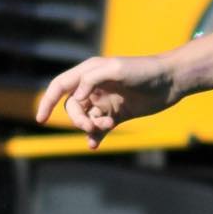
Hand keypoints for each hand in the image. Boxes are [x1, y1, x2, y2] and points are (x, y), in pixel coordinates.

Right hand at [35, 54, 176, 149]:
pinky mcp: (118, 115)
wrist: (171, 80)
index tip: (41, 119)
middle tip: (93, 124)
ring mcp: (105, 102)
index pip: (60, 86)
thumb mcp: (116, 69)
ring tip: (106, 126)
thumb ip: (92, 79)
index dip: (47, 101)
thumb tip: (76, 96)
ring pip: (86, 119)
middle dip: (78, 118)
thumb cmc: (144, 70)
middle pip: (72, 107)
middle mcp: (94, 87)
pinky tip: (95, 144)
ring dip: (90, 127)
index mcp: (89, 72)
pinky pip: (99, 129)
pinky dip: (95, 137)